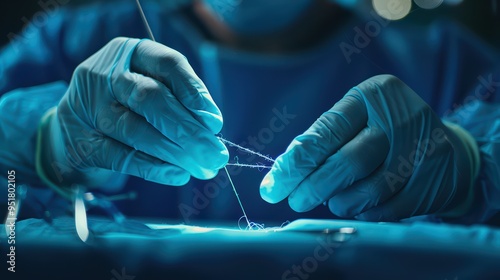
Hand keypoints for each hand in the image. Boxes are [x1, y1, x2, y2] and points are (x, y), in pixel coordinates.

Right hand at [39, 37, 227, 189]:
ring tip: (203, 168)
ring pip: (137, 130)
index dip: (194, 91)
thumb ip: (178, 99)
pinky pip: (122, 157)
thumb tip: (211, 125)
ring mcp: (89, 109)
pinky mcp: (82, 143)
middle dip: (189, 130)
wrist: (72, 126)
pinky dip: (154, 168)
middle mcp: (104, 75)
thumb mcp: (148, 85)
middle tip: (216, 155)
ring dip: (176, 153)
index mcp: (129, 53)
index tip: (215, 122)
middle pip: (151, 99)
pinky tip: (178, 174)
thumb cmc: (125, 103)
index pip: (166, 64)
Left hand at [260, 75, 478, 220]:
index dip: (294, 164)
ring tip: (332, 201)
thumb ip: (322, 142)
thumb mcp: (356, 121)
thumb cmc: (384, 134)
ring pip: (368, 190)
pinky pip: (388, 209)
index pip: (325, 132)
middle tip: (296, 201)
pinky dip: (365, 213)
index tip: (272, 188)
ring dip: (341, 202)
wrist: (448, 150)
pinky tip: (358, 208)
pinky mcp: (433, 181)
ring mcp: (422, 150)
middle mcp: (400, 117)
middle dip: (313, 187)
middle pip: (346, 162)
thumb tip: (281, 176)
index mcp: (372, 95)